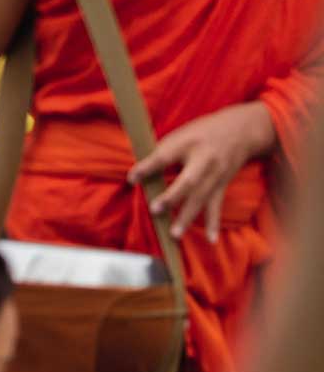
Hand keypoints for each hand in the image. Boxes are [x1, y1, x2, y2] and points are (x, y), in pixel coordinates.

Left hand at [130, 101, 273, 241]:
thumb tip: (139, 173)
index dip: (147, 167)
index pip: (165, 157)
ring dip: (187, 217)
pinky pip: (216, 207)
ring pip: (201, 199)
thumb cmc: (201, 133)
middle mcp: (205, 161)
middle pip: (188, 181)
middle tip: (155, 210)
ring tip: (174, 234)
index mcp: (188, 143)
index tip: (131, 178)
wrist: (241, 131)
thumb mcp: (180, 135)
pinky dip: (213, 224)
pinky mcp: (222, 186)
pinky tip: (211, 240)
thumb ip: (161, 152)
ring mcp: (216, 176)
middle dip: (172, 197)